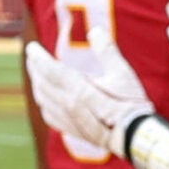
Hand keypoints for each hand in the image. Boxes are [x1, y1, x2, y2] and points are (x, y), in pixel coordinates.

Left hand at [24, 41, 152, 158]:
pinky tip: (45, 99)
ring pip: (43, 100)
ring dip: (37, 84)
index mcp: (79, 90)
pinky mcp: (72, 131)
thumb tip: (95, 30)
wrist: (137, 139)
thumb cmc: (131, 104)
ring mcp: (69, 120)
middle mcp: (69, 106)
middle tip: (31, 55)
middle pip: (42, 83)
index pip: (50, 70)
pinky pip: (49, 115)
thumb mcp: (122, 74)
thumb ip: (106, 50)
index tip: (31, 47)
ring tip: (35, 72)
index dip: (38, 58)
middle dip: (34, 68)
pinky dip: (43, 103)